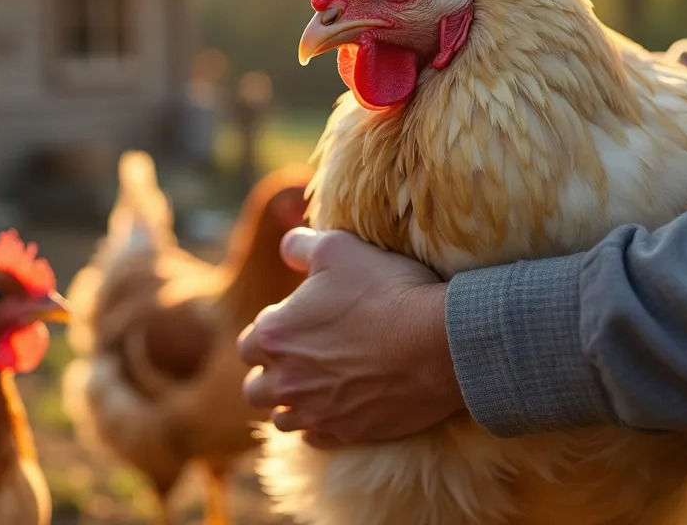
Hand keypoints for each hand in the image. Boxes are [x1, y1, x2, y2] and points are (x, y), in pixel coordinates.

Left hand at [238, 228, 465, 446]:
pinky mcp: (347, 432)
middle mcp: (286, 381)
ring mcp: (316, 412)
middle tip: (299, 358)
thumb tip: (288, 248)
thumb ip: (302, 246)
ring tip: (314, 386)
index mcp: (275, 336)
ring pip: (282, 418)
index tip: (293, 325)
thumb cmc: (386, 290)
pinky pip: (314, 439)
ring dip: (292, 403)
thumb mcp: (337, 247)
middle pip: (256, 388)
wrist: (438, 342)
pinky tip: (335, 407)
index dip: (268, 333)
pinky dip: (319, 425)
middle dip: (271, 373)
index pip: (248, 344)